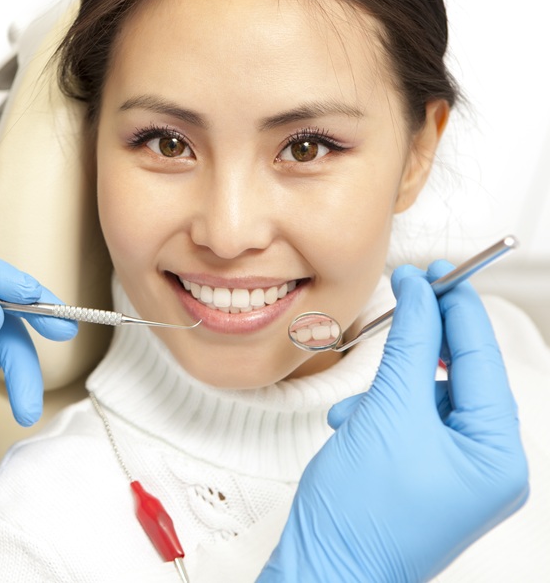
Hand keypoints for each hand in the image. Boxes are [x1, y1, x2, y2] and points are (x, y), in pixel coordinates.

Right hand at [259, 261, 528, 581]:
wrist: (325, 570)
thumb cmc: (362, 517)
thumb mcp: (387, 414)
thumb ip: (407, 347)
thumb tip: (420, 296)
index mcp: (499, 457)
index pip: (481, 360)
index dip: (456, 308)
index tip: (436, 271)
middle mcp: (487, 467)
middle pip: (458, 378)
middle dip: (416, 352)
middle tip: (404, 298)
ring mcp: (456, 476)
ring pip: (427, 399)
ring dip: (388, 390)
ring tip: (360, 409)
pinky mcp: (424, 477)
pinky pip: (409, 423)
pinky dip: (378, 415)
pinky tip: (354, 427)